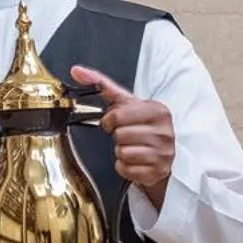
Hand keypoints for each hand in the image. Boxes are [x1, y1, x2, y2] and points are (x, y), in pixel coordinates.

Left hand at [71, 67, 173, 207]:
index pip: (118, 115)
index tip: (115, 122)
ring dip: (120, 152)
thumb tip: (77, 70)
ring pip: (122, 153)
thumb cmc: (140, 126)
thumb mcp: (126, 103)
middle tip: (126, 136)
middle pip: (120, 135)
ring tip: (131, 147)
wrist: (159, 153)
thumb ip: (102, 85)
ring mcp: (164, 153)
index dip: (110, 121)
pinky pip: (126, 169)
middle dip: (117, 136)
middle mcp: (165, 131)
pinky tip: (134, 161)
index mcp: (158, 111)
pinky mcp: (158, 172)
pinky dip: (124, 167)